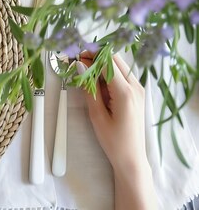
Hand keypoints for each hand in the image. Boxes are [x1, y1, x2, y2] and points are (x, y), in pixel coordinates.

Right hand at [77, 52, 145, 169]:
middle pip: (115, 59)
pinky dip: (108, 73)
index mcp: (125, 93)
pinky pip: (122, 75)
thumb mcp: (96, 115)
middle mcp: (135, 87)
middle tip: (78, 62)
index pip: (107, 63)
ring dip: (102, 64)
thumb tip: (81, 66)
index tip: (75, 55)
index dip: (90, 55)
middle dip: (96, 56)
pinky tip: (96, 81)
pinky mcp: (137, 93)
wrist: (131, 157)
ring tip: (85, 72)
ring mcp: (139, 89)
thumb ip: (89, 89)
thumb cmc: (113, 141)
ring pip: (119, 65)